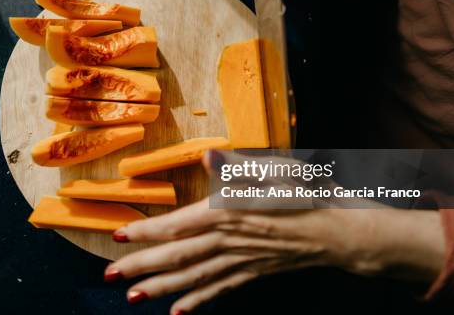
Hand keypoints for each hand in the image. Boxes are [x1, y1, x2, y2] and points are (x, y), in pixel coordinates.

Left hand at [105, 175, 444, 312]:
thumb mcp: (277, 172)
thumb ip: (238, 169)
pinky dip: (198, 302)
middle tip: (110, 277)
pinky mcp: (252, 272)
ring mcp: (241, 261)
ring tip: (133, 298)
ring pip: (194, 277)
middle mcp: (230, 241)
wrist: (343, 232)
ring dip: (162, 289)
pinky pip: (220, 290)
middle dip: (142, 267)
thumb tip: (208, 156)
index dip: (147, 233)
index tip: (119, 238)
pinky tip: (179, 313)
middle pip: (178, 256)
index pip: (179, 224)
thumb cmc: (310, 195)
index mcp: (231, 212)